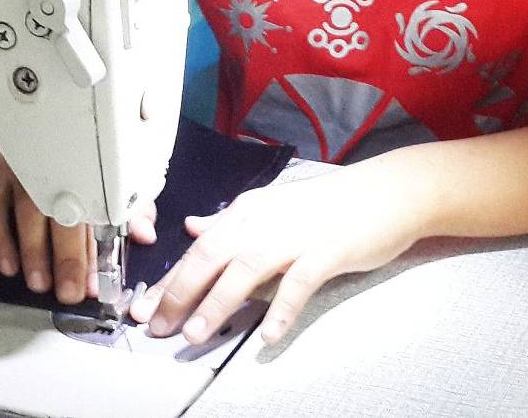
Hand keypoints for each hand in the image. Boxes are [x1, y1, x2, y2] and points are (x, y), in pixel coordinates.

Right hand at [0, 145, 157, 303]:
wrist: (22, 131)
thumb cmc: (70, 164)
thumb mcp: (102, 180)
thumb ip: (127, 209)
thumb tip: (146, 235)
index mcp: (86, 167)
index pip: (96, 211)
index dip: (97, 250)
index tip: (97, 282)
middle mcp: (54, 164)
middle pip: (63, 211)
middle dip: (67, 256)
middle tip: (69, 292)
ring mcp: (21, 167)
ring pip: (27, 210)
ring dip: (34, 250)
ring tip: (40, 283)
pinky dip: (0, 238)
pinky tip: (10, 266)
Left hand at [129, 158, 429, 344]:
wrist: (383, 192)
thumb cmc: (326, 206)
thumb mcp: (271, 208)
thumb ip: (230, 223)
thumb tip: (193, 228)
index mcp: (249, 211)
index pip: (199, 247)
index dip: (170, 279)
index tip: (144, 308)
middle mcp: (264, 220)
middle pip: (212, 254)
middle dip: (180, 291)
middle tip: (157, 326)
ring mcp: (295, 235)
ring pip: (246, 267)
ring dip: (218, 302)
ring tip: (195, 333)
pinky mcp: (327, 250)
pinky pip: (299, 282)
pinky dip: (281, 308)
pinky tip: (268, 335)